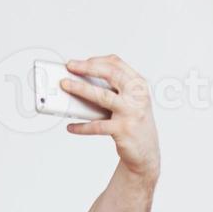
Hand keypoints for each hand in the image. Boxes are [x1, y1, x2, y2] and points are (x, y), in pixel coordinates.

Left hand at [61, 55, 159, 182]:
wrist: (146, 152)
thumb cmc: (134, 123)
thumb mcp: (129, 101)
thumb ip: (113, 90)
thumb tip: (83, 81)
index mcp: (138, 85)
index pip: (117, 64)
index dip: (96, 60)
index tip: (80, 62)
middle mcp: (137, 96)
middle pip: (110, 74)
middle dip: (87, 67)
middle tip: (70, 66)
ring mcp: (131, 112)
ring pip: (102, 96)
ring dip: (80, 89)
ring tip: (65, 86)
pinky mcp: (123, 130)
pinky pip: (97, 126)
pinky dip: (82, 126)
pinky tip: (71, 126)